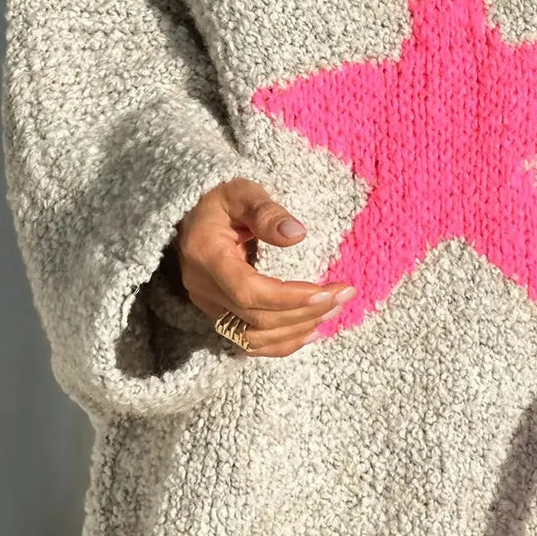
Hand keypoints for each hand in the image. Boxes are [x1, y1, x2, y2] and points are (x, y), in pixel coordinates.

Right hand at [175, 178, 355, 357]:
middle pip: (256, 318)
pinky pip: (249, 342)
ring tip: (333, 309)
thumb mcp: (242, 192)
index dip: (288, 298)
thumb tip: (297, 234)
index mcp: (206, 255)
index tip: (326, 292)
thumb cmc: (220, 199)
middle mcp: (202, 288)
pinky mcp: (218, 314)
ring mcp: (208, 305)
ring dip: (298, 329)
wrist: (193, 214)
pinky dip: (282, 343)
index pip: (247, 291)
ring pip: (254, 338)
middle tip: (343, 295)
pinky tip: (310, 332)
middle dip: (305, 312)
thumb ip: (266, 212)